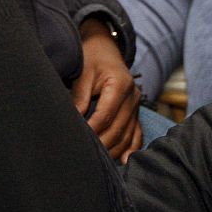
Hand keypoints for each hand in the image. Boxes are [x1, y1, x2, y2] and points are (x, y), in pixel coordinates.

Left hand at [72, 19, 142, 161]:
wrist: (105, 48)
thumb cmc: (92, 58)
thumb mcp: (83, 72)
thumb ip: (79, 97)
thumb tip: (74, 121)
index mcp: (120, 84)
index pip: (105, 115)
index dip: (92, 130)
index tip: (79, 141)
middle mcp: (133, 96)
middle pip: (118, 128)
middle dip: (102, 144)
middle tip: (86, 156)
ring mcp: (136, 105)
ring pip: (127, 135)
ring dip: (114, 150)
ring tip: (99, 163)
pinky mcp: (135, 112)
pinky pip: (136, 134)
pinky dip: (131, 148)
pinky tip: (125, 162)